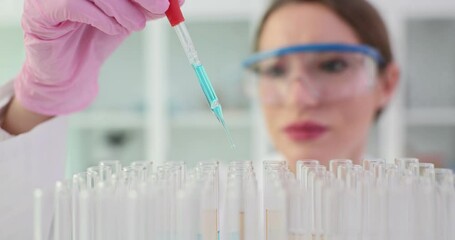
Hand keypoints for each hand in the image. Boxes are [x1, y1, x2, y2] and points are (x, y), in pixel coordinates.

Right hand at [14, 0, 171, 115]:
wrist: (70, 72)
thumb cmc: (96, 39)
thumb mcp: (129, 18)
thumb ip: (148, 7)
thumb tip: (177, 0)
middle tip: (161, 7)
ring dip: (122, 7)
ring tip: (135, 25)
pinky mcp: (41, 10)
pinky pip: (73, 4)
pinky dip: (99, 16)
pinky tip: (112, 28)